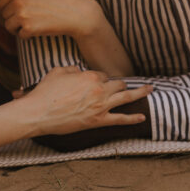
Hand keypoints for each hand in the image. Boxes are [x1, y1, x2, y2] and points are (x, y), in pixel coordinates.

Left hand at [0, 0, 110, 40]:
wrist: (77, 12)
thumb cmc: (59, 0)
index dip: (8, 8)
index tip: (19, 11)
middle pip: (3, 14)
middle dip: (13, 18)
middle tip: (29, 18)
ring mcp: (22, 13)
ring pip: (8, 26)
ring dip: (19, 28)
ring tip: (34, 23)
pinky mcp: (28, 27)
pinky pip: (19, 35)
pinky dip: (28, 35)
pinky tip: (40, 29)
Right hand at [14, 66, 152, 136]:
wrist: (39, 113)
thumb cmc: (45, 92)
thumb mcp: (57, 72)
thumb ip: (72, 69)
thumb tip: (79, 72)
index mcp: (89, 76)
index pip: (102, 75)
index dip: (99, 78)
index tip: (94, 83)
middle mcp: (99, 89)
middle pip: (117, 84)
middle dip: (120, 84)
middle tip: (123, 86)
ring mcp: (101, 106)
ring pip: (126, 97)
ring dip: (140, 92)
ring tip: (150, 89)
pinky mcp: (99, 121)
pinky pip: (121, 119)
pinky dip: (133, 118)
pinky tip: (143, 117)